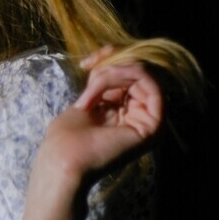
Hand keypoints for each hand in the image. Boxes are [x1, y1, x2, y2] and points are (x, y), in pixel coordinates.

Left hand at [27, 49, 163, 218]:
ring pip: (144, 75)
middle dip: (112, 63)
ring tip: (95, 83)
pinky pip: (153, 85)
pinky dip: (129, 74)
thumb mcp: (87, 99)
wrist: (64, 160)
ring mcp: (148, 121)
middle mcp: (139, 116)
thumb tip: (113, 60)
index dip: (111, 60)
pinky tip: (108, 80)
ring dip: (116, 71)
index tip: (88, 62)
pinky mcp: (154, 124)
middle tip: (90, 70)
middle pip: (137, 73)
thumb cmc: (66, 137)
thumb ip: (103, 82)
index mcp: (123, 113)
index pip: (127, 77)